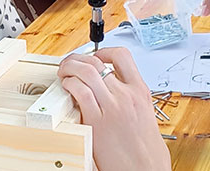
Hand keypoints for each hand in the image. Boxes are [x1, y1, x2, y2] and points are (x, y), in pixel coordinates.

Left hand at [59, 49, 170, 170]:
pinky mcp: (96, 120)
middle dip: (78, 59)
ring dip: (70, 68)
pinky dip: (70, 84)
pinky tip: (67, 88)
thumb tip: (112, 87)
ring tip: (64, 73)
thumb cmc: (145, 149)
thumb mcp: (144, 114)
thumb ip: (130, 97)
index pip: (122, 56)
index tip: (95, 56)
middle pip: (97, 62)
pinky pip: (79, 92)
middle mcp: (126, 95)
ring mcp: (111, 106)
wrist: (145, 168)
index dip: (104, 51)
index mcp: (140, 92)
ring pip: (86, 72)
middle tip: (71, 63)